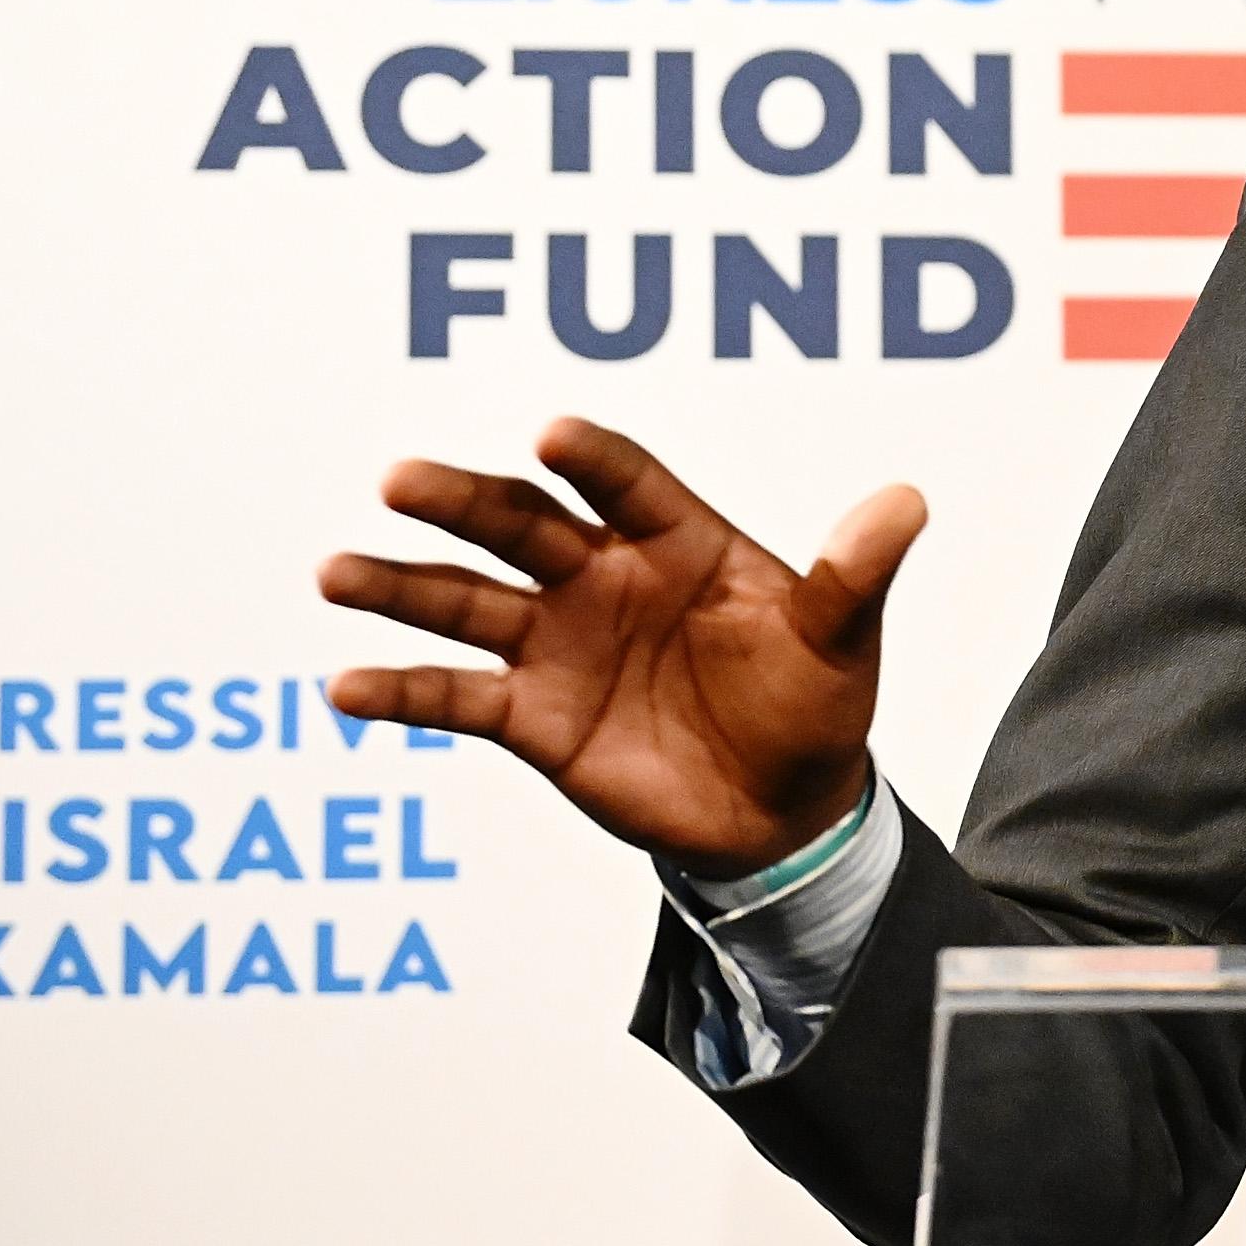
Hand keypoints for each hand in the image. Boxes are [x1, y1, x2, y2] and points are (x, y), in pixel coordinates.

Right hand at [318, 418, 925, 879]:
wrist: (784, 809)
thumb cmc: (813, 704)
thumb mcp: (838, 640)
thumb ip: (854, 575)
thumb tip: (908, 500)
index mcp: (677, 541)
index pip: (627, 482)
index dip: (591, 458)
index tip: (552, 435)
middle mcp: (602, 576)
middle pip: (520, 524)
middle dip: (460, 502)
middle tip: (401, 480)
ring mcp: (558, 642)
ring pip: (465, 601)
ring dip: (399, 585)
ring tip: (336, 570)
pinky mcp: (531, 716)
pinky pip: (455, 697)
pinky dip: (401, 691)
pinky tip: (344, 686)